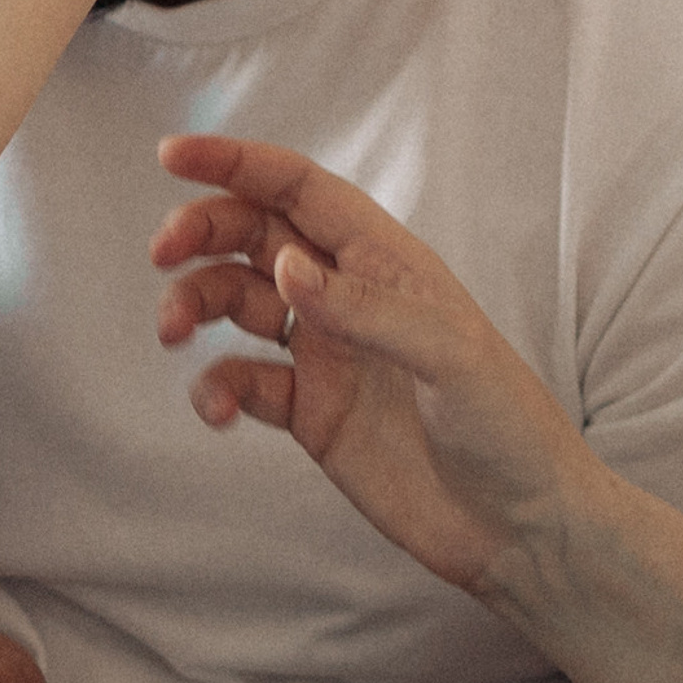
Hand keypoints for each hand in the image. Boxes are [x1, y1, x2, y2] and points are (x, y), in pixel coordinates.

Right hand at [150, 135, 588, 597]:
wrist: (520, 528)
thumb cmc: (510, 429)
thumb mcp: (451, 358)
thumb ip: (365, 308)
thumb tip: (286, 266)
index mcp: (388, 262)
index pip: (300, 189)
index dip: (236, 163)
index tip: (171, 154)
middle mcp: (351, 298)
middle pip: (255, 236)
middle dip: (202, 232)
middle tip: (163, 252)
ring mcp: (328, 355)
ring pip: (237, 303)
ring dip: (195, 304)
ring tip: (173, 332)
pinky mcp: (311, 414)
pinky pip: (244, 382)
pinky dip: (216, 387)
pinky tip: (217, 410)